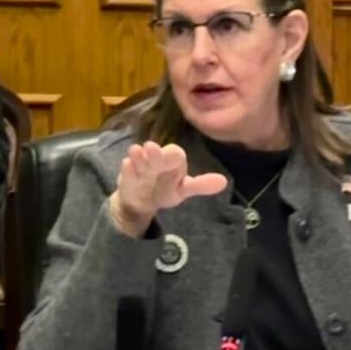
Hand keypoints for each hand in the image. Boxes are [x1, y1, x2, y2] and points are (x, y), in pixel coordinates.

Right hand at [109, 141, 227, 237]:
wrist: (143, 201)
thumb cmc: (165, 189)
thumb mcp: (183, 189)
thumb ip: (201, 185)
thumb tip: (224, 182)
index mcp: (173, 162)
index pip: (174, 154)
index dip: (172, 154)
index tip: (170, 155)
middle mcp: (156, 161)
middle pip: (156, 154)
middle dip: (154, 153)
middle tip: (150, 148)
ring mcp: (140, 167)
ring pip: (139, 159)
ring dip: (138, 156)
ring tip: (135, 152)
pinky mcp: (127, 176)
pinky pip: (126, 170)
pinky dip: (127, 169)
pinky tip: (126, 165)